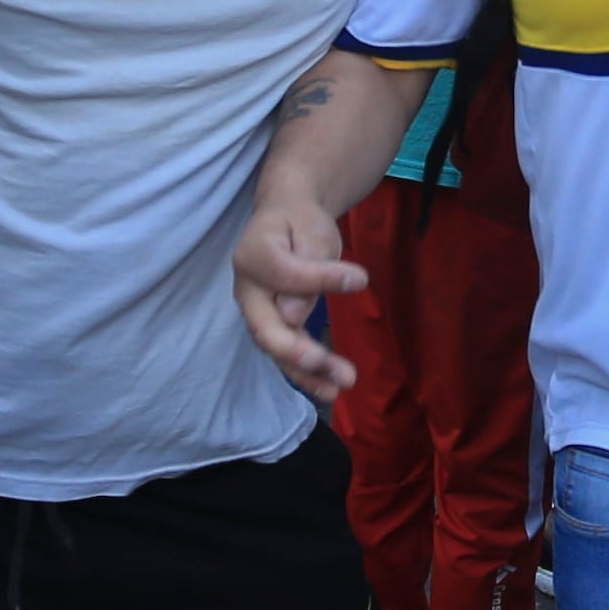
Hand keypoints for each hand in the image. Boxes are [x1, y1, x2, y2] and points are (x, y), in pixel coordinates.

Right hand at [230, 195, 364, 401]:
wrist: (286, 220)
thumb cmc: (299, 220)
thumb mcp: (311, 228)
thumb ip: (309, 264)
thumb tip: (293, 314)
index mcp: (253, 256)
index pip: (284, 275)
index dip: (320, 280)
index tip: (361, 278)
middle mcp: (247, 290)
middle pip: (266, 328)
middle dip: (297, 352)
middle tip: (327, 365)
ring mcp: (257, 312)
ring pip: (277, 348)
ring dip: (307, 371)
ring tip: (340, 385)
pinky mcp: (273, 326)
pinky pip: (286, 353)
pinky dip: (307, 374)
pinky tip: (330, 390)